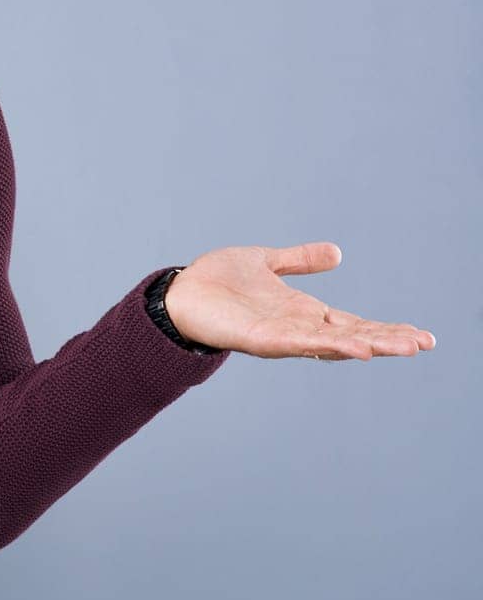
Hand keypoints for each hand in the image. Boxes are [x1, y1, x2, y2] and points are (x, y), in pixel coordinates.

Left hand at [163, 242, 434, 360]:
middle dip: (387, 340)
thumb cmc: (216, 280)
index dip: (385, 329)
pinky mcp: (257, 338)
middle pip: (351, 335)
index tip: (420, 335)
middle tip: (424, 343)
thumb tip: (337, 252)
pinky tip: (351, 347)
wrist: (176, 293)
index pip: (353, 322)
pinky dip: (324, 345)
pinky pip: (297, 343)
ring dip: (366, 345)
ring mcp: (279, 335)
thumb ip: (299, 260)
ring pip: (331, 343)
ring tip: (401, 347)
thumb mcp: (266, 262)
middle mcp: (296, 327)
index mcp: (301, 311)